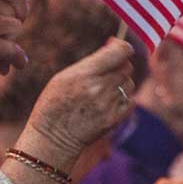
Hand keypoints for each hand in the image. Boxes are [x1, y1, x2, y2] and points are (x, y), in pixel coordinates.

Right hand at [18, 39, 134, 165]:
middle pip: (126, 66)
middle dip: (119, 65)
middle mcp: (99, 89)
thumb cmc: (54, 104)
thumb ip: (91, 61)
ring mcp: (108, 105)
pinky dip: (122, 98)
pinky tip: (108, 101)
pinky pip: (130, 100)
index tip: (118, 48)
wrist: (52, 139)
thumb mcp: (63, 76)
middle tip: (106, 70)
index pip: (120, 52)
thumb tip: (114, 44)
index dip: (122, 47)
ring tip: (103, 89)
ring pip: (129, 83)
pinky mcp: (114, 119)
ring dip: (120, 82)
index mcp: (84, 74)